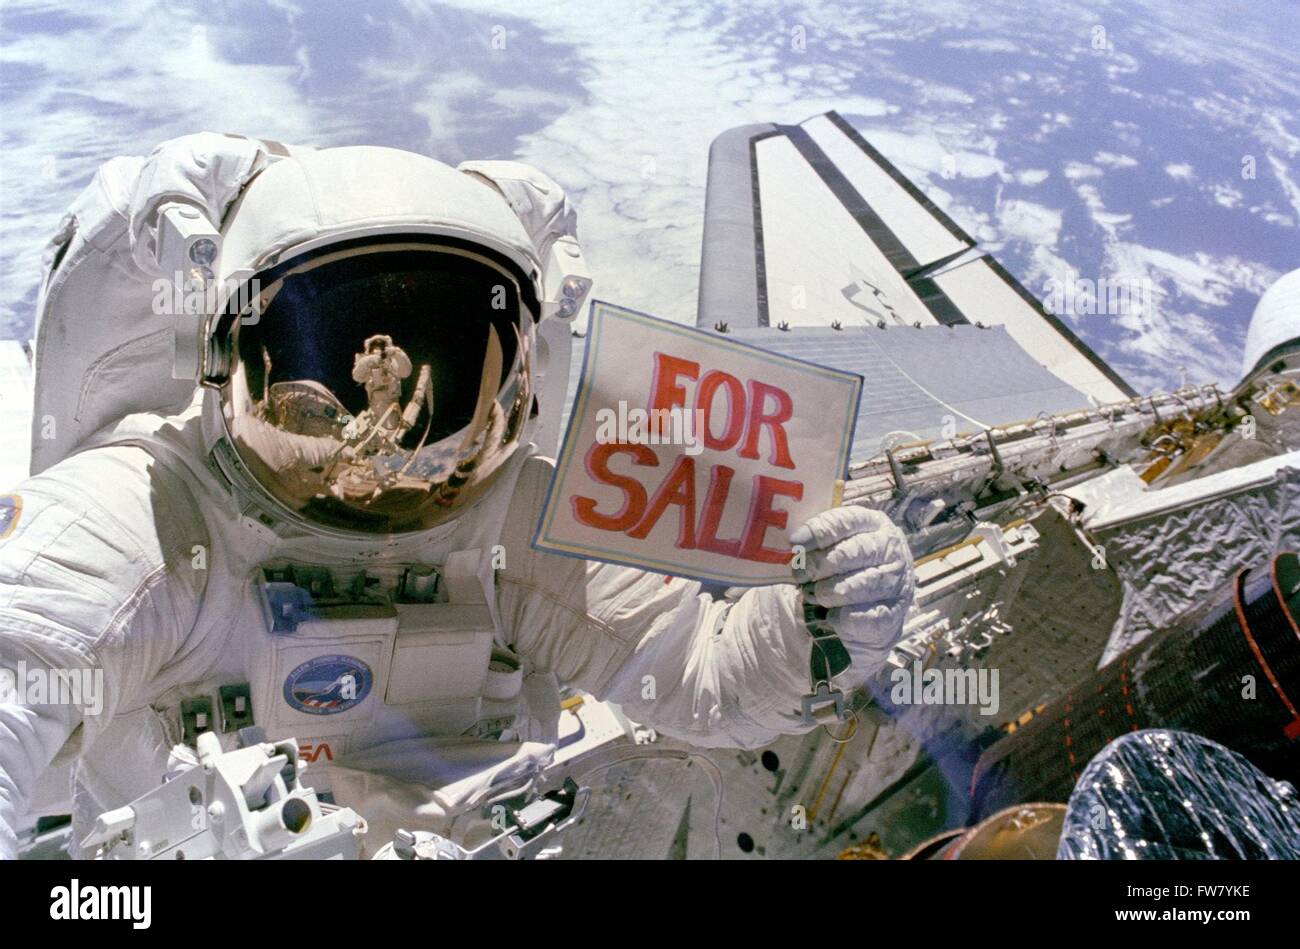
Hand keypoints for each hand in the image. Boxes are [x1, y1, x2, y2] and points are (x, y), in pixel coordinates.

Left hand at [789, 507, 913, 667]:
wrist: (871, 605)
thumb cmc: (846, 567)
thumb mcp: (834, 545)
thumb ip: (817, 542)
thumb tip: (794, 544)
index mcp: (873, 523)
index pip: (846, 520)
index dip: (819, 531)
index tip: (796, 543)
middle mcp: (891, 548)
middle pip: (852, 552)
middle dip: (819, 565)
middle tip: (800, 575)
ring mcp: (898, 580)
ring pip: (859, 585)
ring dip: (828, 592)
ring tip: (814, 595)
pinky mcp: (895, 612)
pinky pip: (867, 616)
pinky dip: (843, 617)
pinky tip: (831, 615)